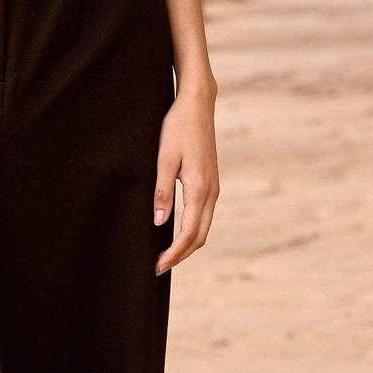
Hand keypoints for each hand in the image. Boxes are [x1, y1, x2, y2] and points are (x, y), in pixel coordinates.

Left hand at [153, 84, 217, 275]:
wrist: (197, 105)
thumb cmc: (177, 128)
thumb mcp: (164, 159)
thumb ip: (162, 191)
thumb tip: (160, 222)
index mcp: (200, 189)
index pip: (189, 233)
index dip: (174, 254)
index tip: (158, 266)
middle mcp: (211, 192)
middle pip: (200, 237)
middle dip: (181, 255)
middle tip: (158, 266)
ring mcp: (214, 188)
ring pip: (204, 227)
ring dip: (187, 244)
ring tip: (165, 253)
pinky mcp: (211, 182)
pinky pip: (204, 215)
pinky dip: (192, 230)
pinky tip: (176, 230)